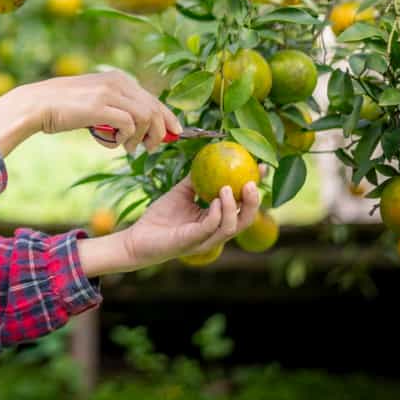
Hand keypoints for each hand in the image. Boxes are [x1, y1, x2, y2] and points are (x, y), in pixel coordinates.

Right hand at [33, 71, 182, 152]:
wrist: (37, 105)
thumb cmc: (64, 108)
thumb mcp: (95, 103)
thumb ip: (116, 108)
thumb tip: (140, 127)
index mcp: (117, 78)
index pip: (152, 98)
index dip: (167, 117)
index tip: (175, 132)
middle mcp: (117, 82)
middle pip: (154, 108)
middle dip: (159, 131)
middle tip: (151, 147)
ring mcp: (108, 93)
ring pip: (145, 117)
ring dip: (141, 137)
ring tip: (129, 148)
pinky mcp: (99, 106)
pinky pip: (128, 124)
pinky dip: (126, 137)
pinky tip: (116, 143)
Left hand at [120, 176, 260, 267]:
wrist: (138, 237)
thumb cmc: (160, 217)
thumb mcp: (180, 193)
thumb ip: (195, 180)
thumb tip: (208, 157)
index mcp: (216, 221)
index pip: (242, 206)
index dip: (255, 189)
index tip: (261, 168)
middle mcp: (215, 232)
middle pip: (245, 220)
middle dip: (253, 202)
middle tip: (251, 182)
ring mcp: (205, 240)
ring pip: (230, 227)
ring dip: (233, 207)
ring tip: (229, 187)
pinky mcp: (192, 242)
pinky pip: (209, 228)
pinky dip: (216, 214)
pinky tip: (216, 201)